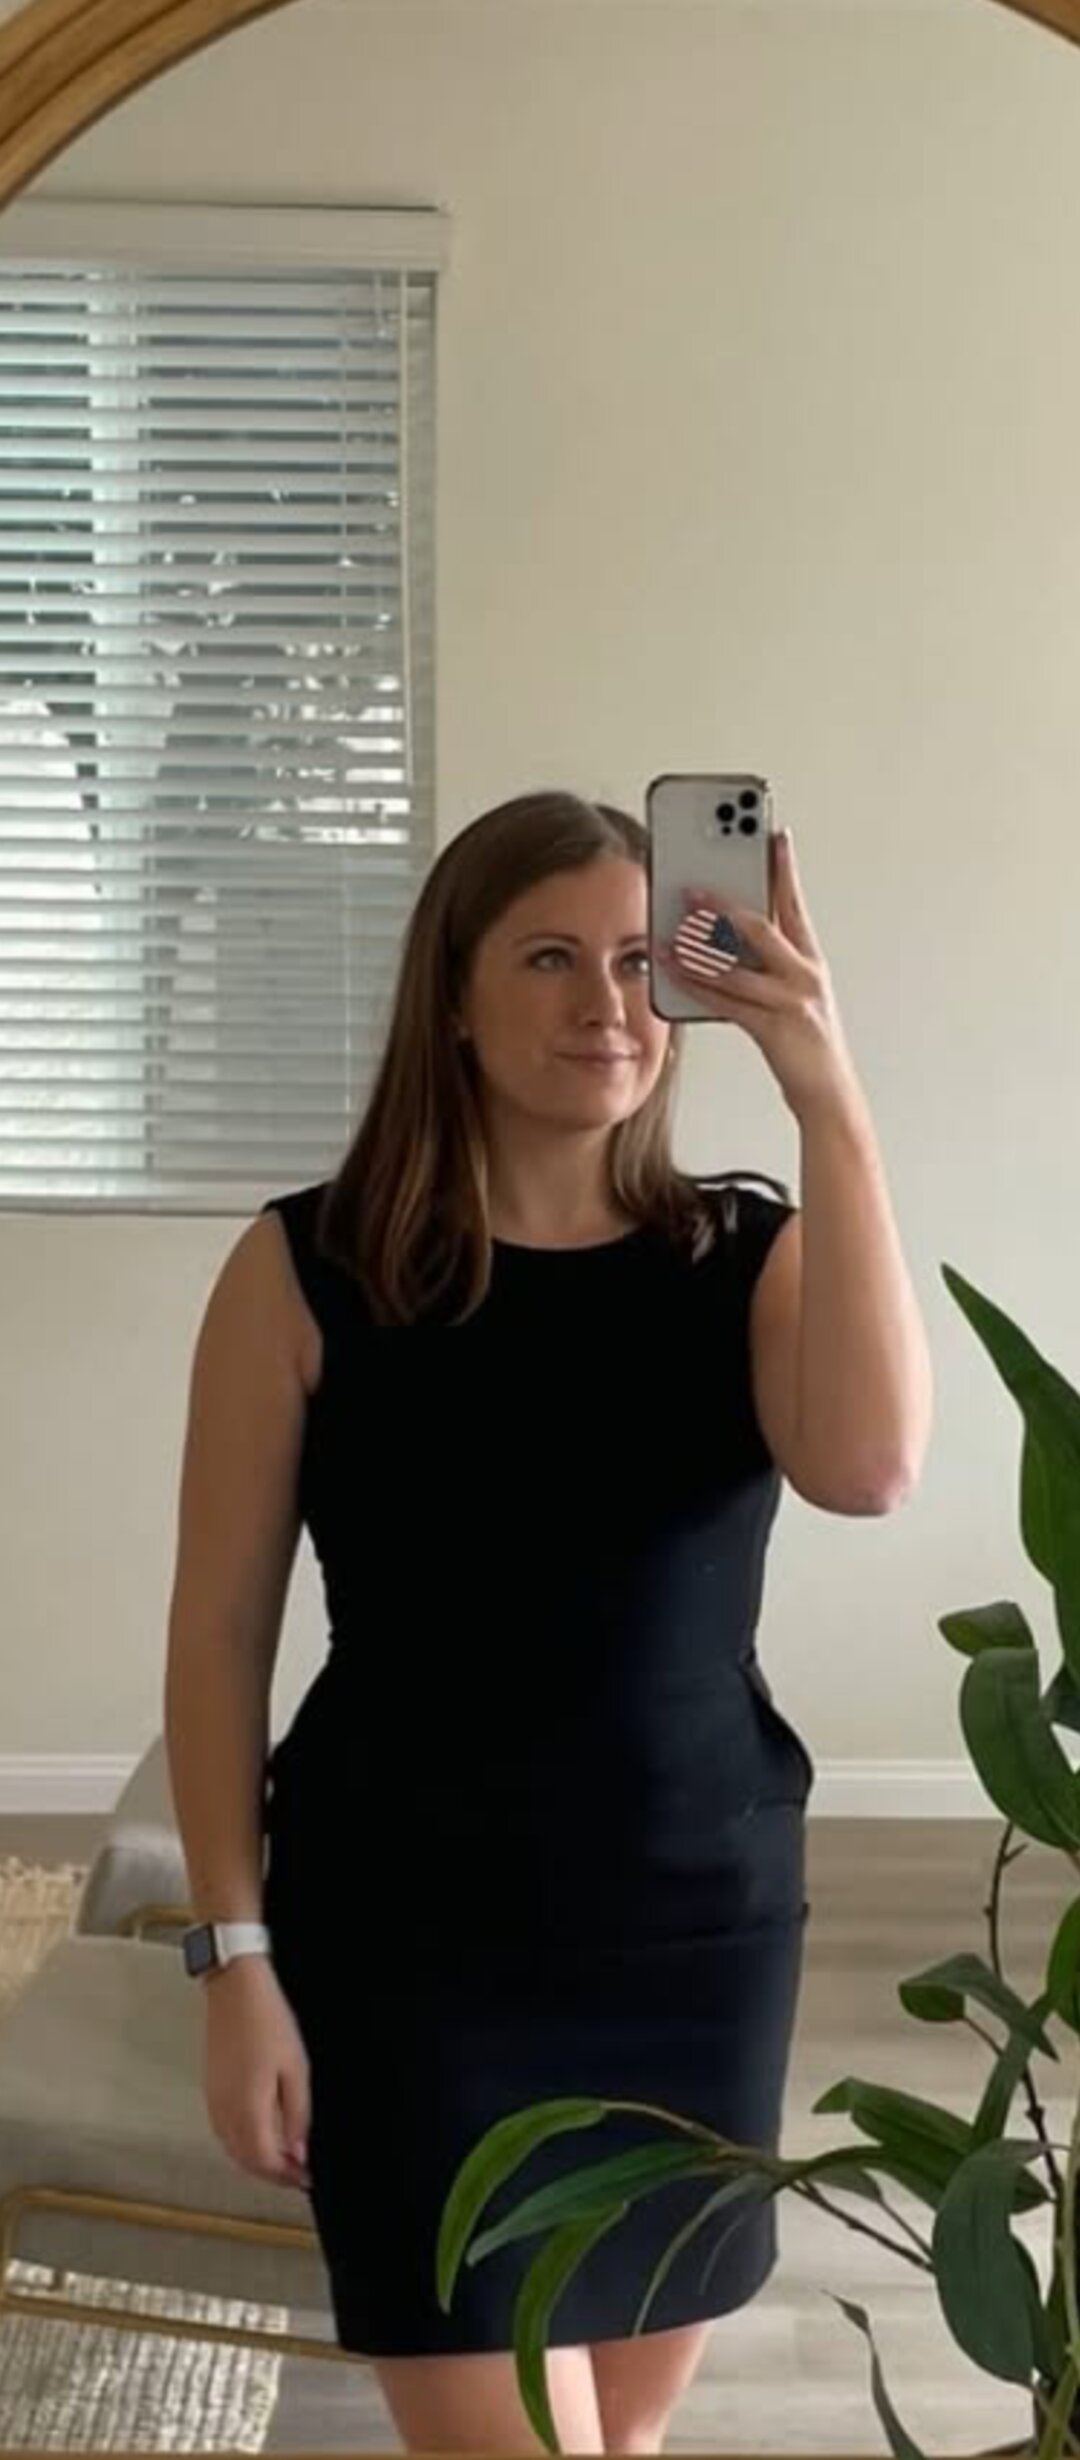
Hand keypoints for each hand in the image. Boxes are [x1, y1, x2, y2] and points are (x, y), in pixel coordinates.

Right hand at [203, 1957, 310, 2191]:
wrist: (236, 1990)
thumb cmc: (267, 2021)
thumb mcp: (296, 2069)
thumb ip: (297, 2115)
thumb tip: (298, 2151)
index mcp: (247, 2109)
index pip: (265, 2162)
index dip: (286, 2176)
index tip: (305, 2178)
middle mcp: (224, 2112)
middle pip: (246, 2161)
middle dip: (272, 2173)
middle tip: (297, 2172)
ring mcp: (213, 2101)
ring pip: (232, 2149)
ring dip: (256, 2160)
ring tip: (283, 2156)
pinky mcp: (210, 2090)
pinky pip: (223, 2131)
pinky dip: (242, 2143)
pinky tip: (259, 2134)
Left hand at [660, 830, 859, 1123]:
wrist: (829, 1094)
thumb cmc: (806, 1044)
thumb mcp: (791, 996)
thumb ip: (764, 967)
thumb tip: (721, 938)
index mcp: (810, 961)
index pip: (794, 904)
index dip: (782, 869)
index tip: (771, 835)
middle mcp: (805, 974)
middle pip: (762, 926)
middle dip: (724, 903)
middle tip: (691, 884)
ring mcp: (793, 999)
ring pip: (739, 963)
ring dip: (700, 944)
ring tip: (672, 926)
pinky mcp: (775, 1027)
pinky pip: (728, 1000)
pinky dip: (698, 983)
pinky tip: (675, 971)